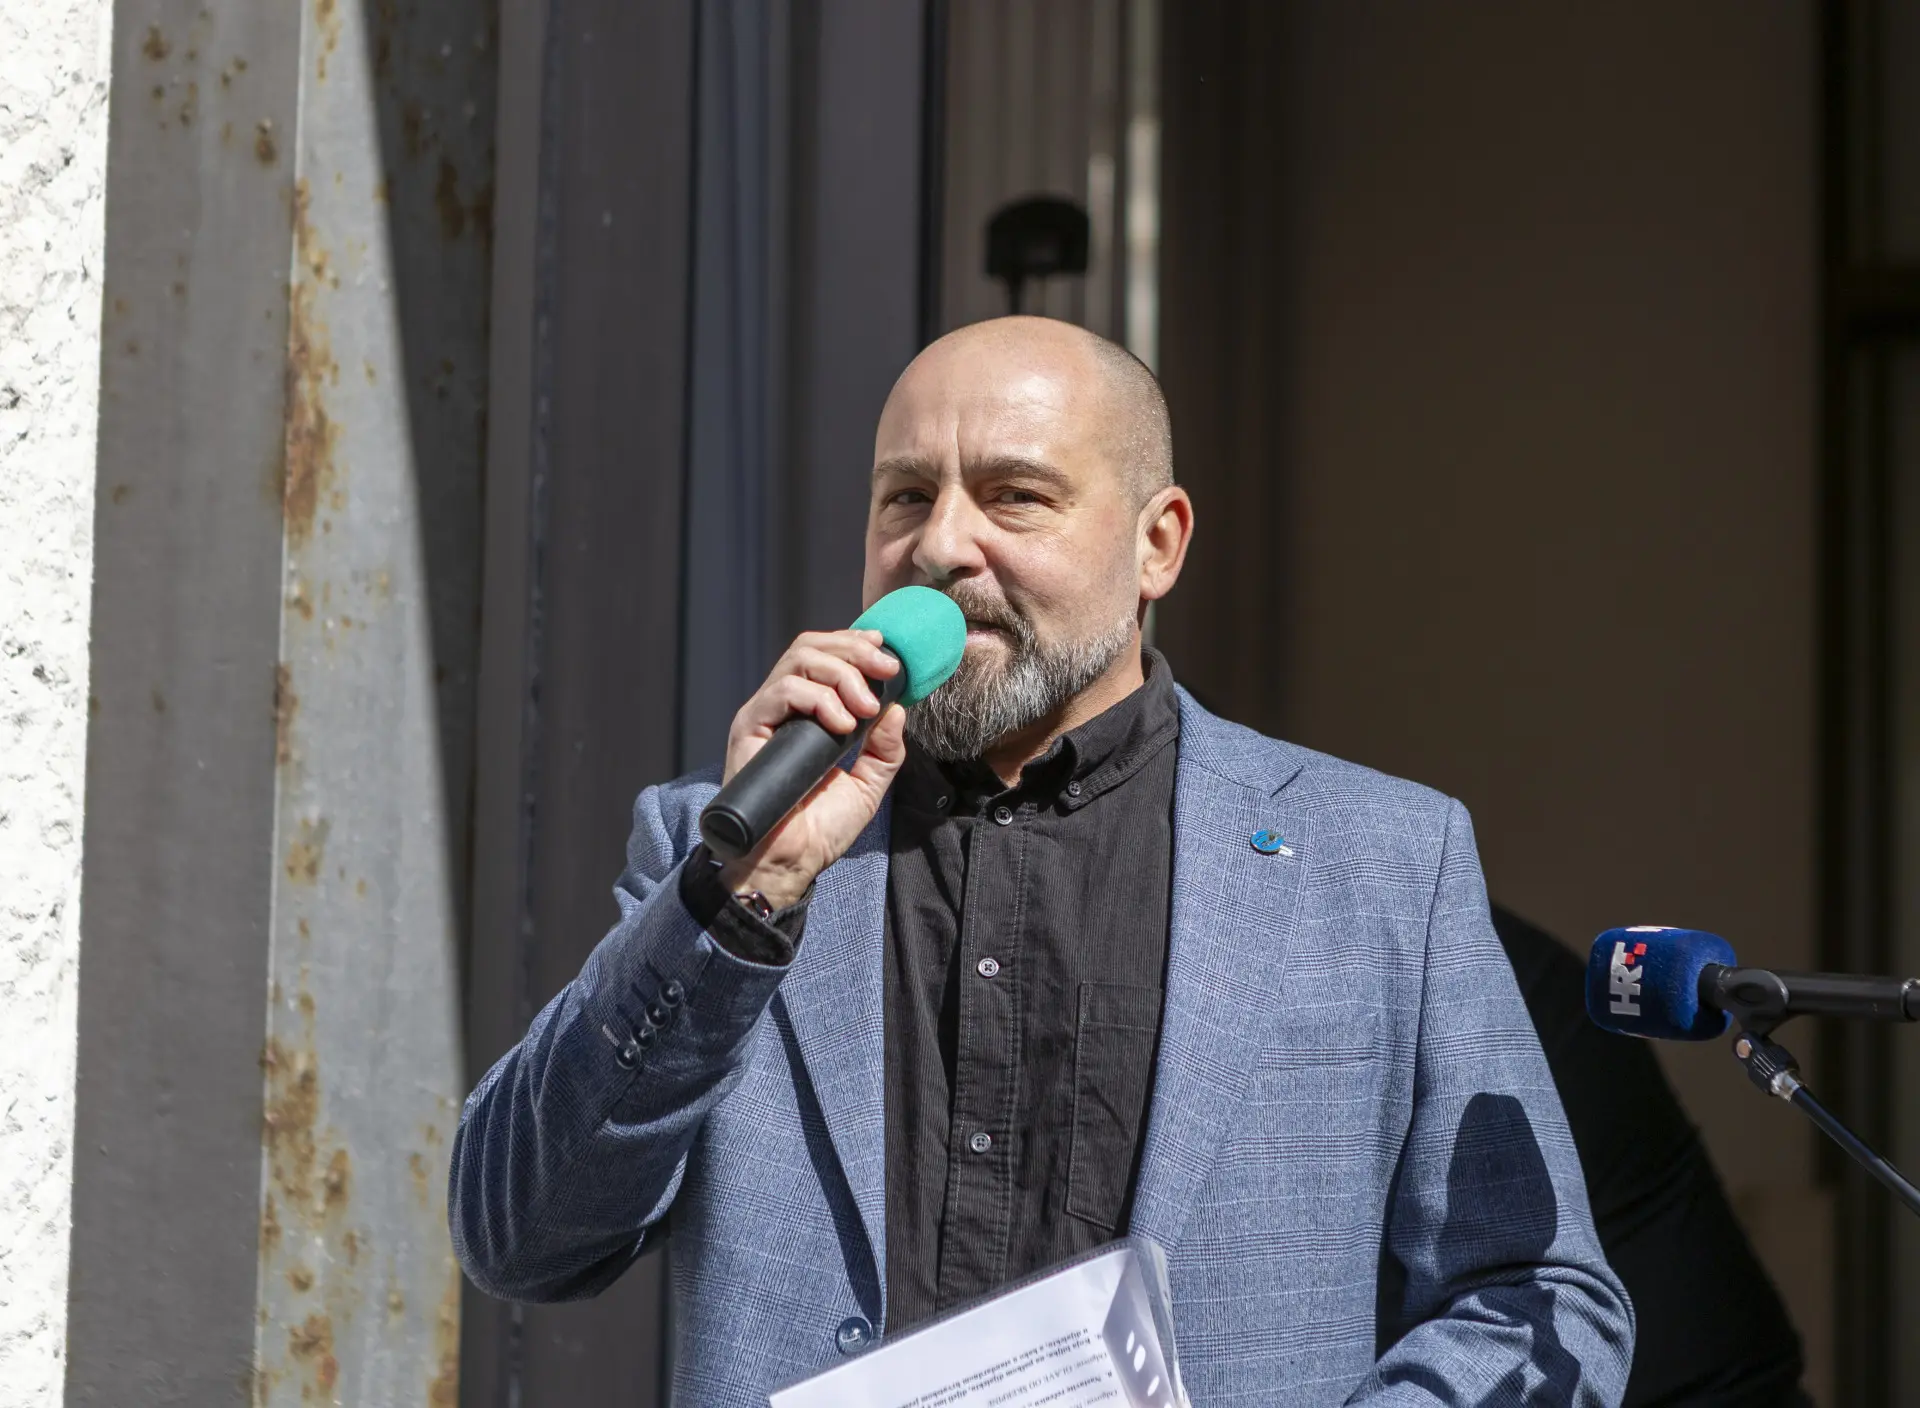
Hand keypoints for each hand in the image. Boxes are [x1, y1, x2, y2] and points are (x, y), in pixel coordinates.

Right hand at [716, 629, 905, 908]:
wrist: (789, 862)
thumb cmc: (820, 829)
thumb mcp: (868, 783)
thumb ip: (885, 748)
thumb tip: (898, 709)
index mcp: (807, 713)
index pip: (825, 656)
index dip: (855, 644)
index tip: (888, 653)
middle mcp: (783, 707)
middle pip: (812, 646)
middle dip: (854, 650)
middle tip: (886, 671)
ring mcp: (765, 714)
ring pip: (799, 659)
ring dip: (842, 674)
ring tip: (865, 708)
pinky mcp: (750, 727)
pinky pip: (784, 691)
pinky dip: (819, 699)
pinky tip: (841, 726)